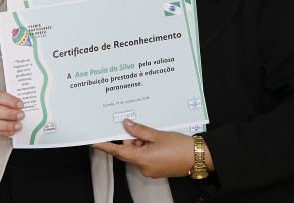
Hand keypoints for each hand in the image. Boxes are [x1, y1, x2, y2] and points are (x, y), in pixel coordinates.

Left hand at [93, 119, 211, 178]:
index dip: (105, 146)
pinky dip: (148, 149)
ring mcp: (150, 170)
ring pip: (138, 153)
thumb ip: (140, 130)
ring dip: (143, 143)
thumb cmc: (181, 147)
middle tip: (146, 132)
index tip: (94, 142)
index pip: (118, 151)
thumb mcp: (158, 134)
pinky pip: (145, 157)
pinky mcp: (156, 170)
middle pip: (129, 151)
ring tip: (158, 138)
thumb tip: (127, 125)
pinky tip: (160, 143)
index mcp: (142, 159)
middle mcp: (144, 167)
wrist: (199, 157)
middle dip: (134, 139)